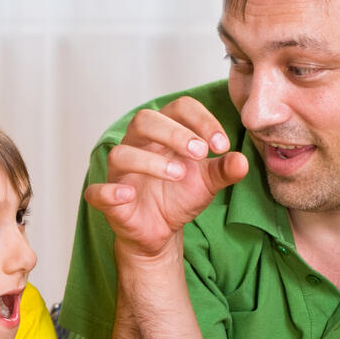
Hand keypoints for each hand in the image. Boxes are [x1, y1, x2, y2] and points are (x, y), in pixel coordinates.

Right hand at [84, 97, 248, 257]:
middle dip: (174, 133)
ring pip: (121, 153)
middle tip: (200, 153)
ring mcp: (120, 172)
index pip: (179, 108)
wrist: (162, 230)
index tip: (222, 146)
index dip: (202, 121)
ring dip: (151, 161)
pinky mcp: (107, 198)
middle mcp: (138, 145)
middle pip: (145, 120)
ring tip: (178, 175)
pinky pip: (97, 190)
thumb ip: (224, 170)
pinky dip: (109, 191)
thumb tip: (242, 161)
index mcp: (164, 133)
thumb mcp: (208, 183)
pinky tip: (128, 195)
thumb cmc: (180, 196)